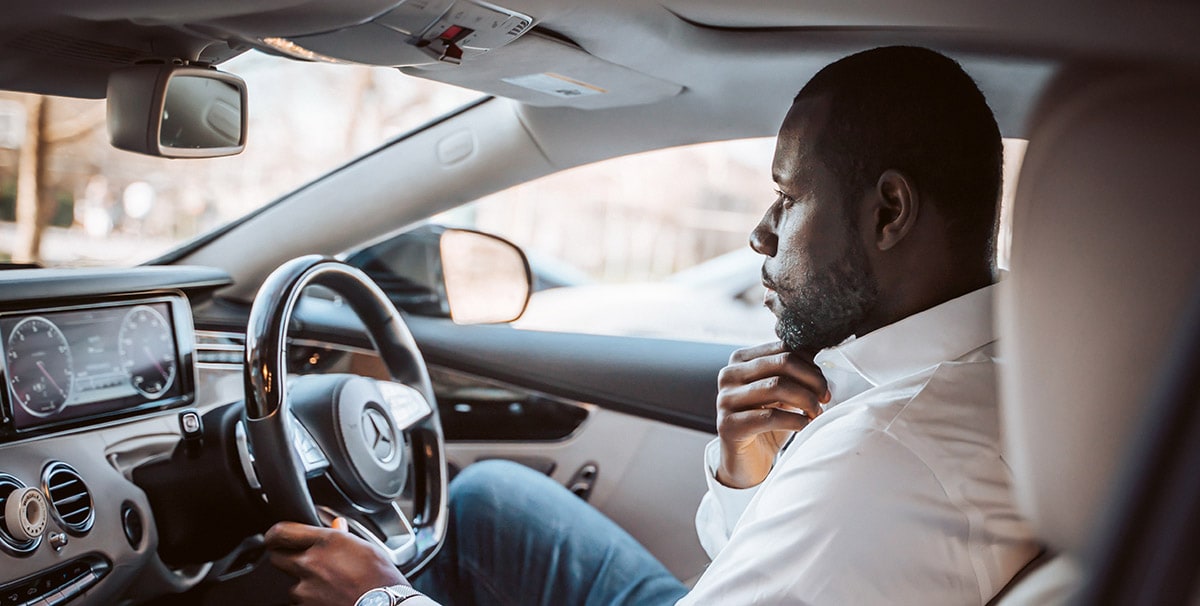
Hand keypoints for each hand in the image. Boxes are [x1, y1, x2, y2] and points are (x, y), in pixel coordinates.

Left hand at [265, 520, 406, 604]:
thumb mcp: (367, 549)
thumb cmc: (381, 579)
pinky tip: (328, 599)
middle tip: (299, 562)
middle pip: (277, 558)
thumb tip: (337, 525)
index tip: (274, 538)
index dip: (275, 534)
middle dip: (285, 559)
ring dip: (303, 585)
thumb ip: (344, 536)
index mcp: (326, 542)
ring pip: (291, 585)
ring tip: (327, 588)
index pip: (282, 532)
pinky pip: (300, 603)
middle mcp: (311, 563)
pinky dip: (311, 601)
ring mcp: (305, 590)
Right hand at [715, 341, 829, 488]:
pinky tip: (805, 425)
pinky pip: (770, 416)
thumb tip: (822, 353)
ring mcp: (725, 400)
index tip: (824, 383)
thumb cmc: (767, 423)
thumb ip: (794, 373)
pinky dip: (795, 420)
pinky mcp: (728, 425)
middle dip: (812, 379)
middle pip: (781, 363)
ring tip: (817, 412)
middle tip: (825, 397)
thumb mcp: (781, 393)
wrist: (747, 461)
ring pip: (776, 386)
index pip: (782, 348)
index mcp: (740, 360)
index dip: (810, 364)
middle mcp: (728, 375)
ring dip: (806, 399)